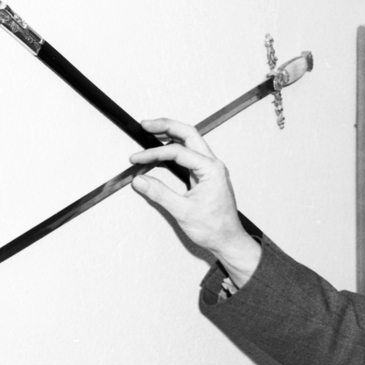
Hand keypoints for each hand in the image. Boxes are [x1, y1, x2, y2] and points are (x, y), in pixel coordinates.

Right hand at [129, 118, 261, 286]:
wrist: (228, 241)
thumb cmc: (214, 228)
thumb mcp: (183, 212)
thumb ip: (160, 194)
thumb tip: (139, 180)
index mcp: (211, 169)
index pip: (178, 152)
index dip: (154, 153)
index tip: (136, 159)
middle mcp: (213, 164)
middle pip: (189, 134)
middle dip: (166, 126)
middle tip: (145, 124)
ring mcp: (210, 168)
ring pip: (190, 141)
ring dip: (170, 134)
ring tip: (150, 130)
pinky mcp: (205, 175)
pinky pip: (189, 154)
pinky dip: (174, 148)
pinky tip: (162, 148)